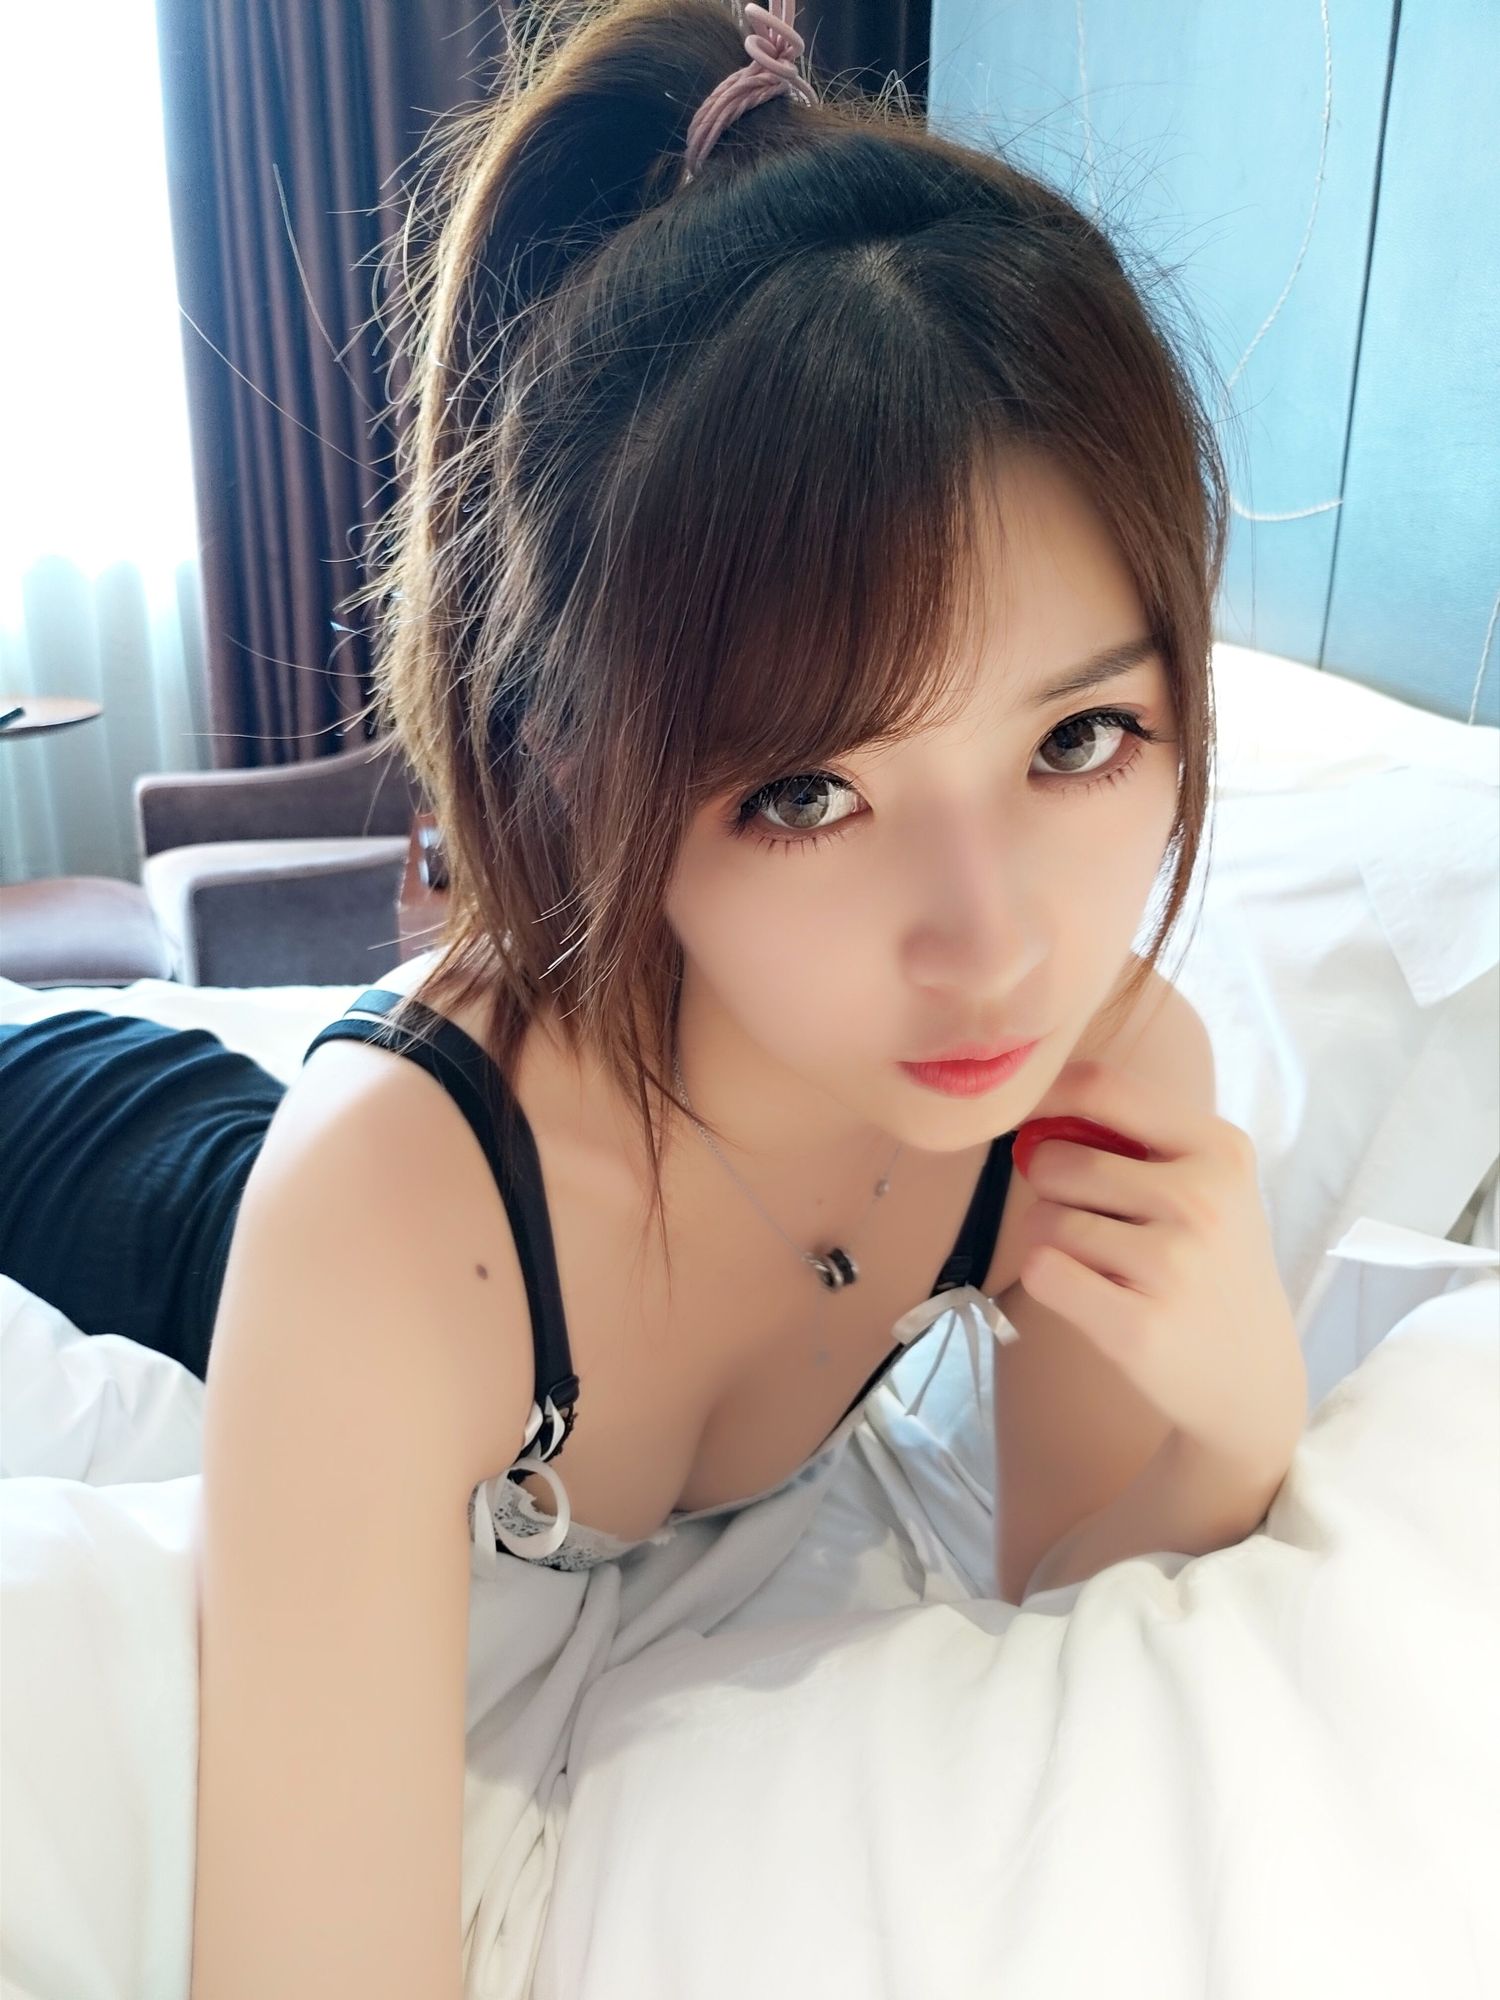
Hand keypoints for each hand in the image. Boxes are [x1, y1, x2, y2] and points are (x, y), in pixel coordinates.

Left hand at [1011, 1059, 1306, 1475]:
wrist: (1251, 1380)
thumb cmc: (1209, 1266)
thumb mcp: (1206, 1186)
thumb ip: (1132, 1141)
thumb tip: (1032, 1119)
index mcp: (1219, 1149)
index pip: (1102, 1086)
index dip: (1046, 1097)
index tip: (1032, 1122)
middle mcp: (1201, 1199)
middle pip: (1057, 1160)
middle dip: (1050, 1189)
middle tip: (1089, 1222)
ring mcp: (1173, 1263)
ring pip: (1044, 1220)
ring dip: (1051, 1241)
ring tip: (1101, 1266)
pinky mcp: (1137, 1324)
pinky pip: (1042, 1270)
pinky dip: (1046, 1279)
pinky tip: (1087, 1295)